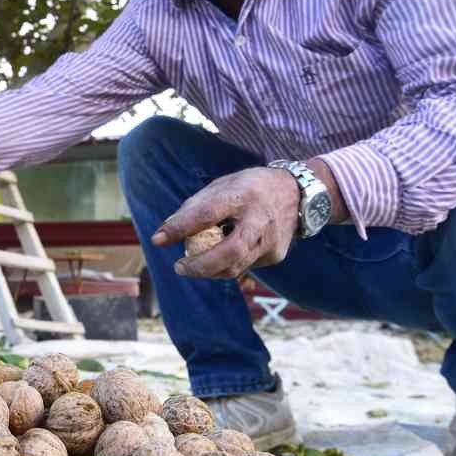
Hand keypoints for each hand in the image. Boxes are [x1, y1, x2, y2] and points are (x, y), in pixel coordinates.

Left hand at [151, 167, 300, 277]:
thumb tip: (165, 233)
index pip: (207, 213)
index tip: (158, 239)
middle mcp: (260, 218)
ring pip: (235, 267)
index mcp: (243, 194)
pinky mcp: (276, 255)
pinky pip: (244, 266)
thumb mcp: (223, 185)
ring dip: (208, 271)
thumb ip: (195, 207)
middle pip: (229, 252)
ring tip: (193, 265)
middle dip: (199, 266)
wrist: (297, 194)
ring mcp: (271, 240)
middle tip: (179, 267)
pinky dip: (226, 264)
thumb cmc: (250, 188)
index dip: (181, 228)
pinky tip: (221, 256)